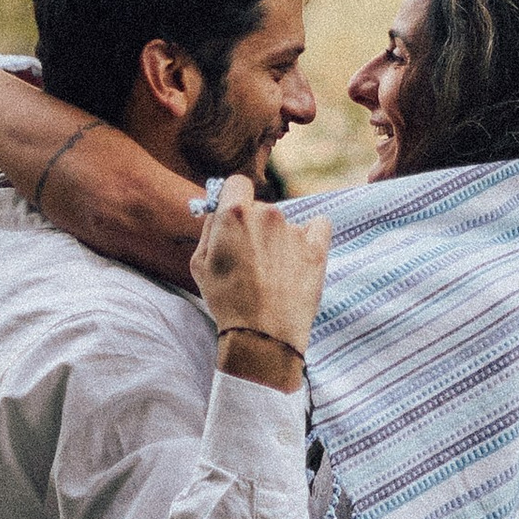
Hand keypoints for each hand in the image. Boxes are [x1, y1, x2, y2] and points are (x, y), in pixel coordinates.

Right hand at [191, 172, 328, 378]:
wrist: (263, 336)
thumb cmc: (227, 302)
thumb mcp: (199, 265)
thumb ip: (209, 229)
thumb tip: (219, 211)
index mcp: (235, 215)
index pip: (236, 183)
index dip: (233, 198)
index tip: (234, 216)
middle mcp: (267, 214)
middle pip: (260, 206)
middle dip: (254, 226)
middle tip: (249, 258)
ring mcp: (295, 229)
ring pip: (284, 223)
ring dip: (278, 238)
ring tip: (272, 273)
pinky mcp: (317, 246)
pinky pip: (319, 225)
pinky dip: (311, 235)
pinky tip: (300, 257)